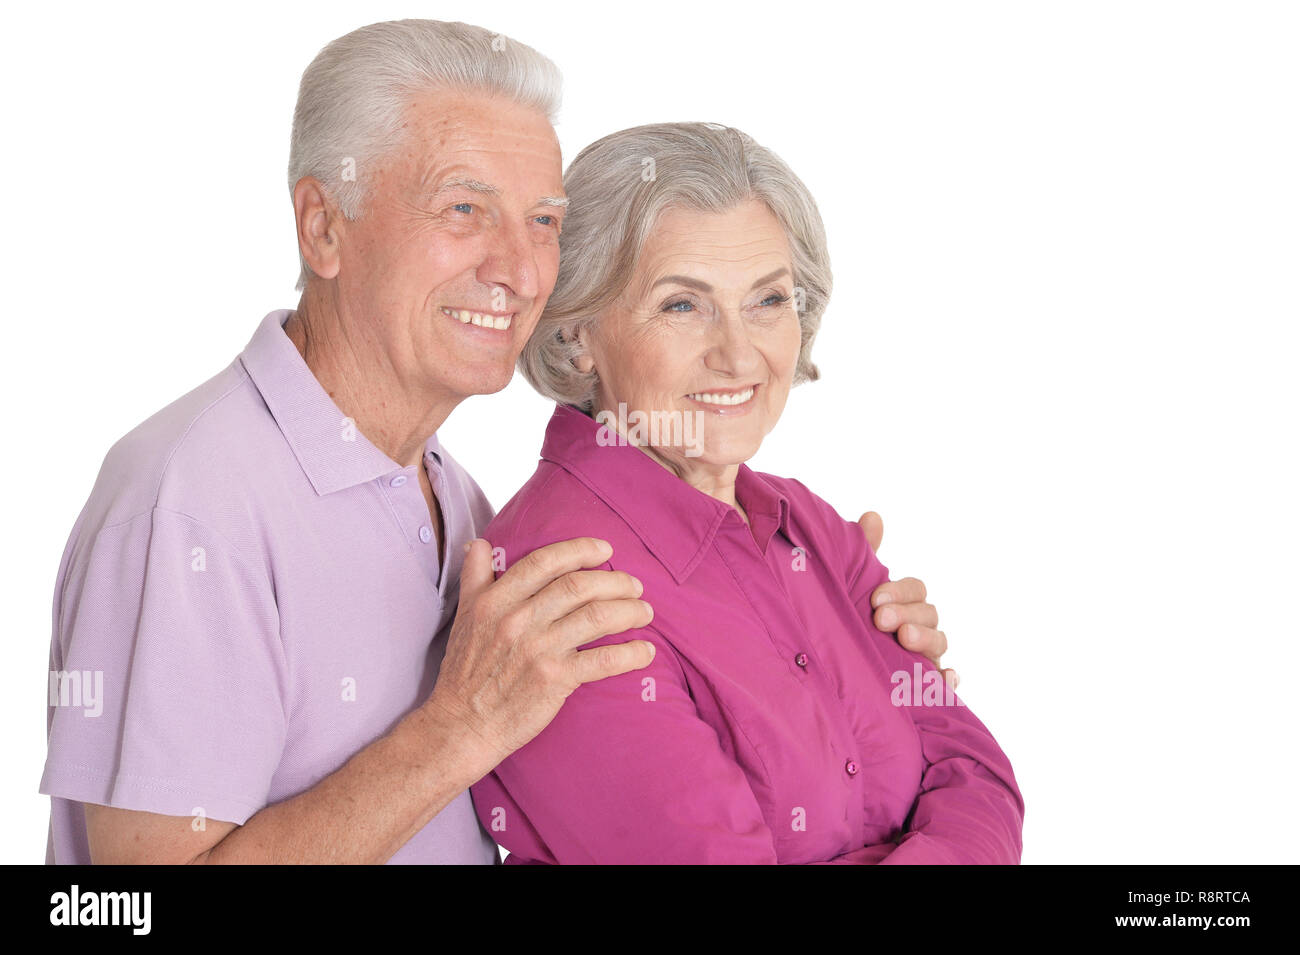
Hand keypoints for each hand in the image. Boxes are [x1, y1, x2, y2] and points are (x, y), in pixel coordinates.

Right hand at [426, 537, 655, 765]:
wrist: (462, 725)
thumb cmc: (464, 672)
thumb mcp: (463, 616)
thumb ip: (474, 576)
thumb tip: (479, 542)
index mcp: (496, 600)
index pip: (545, 562)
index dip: (581, 550)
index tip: (605, 549)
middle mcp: (518, 619)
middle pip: (579, 586)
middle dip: (616, 582)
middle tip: (635, 586)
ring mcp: (538, 649)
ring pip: (597, 617)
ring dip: (629, 611)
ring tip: (645, 612)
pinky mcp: (555, 679)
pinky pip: (604, 659)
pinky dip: (631, 653)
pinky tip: (646, 651)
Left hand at [858, 512, 957, 691]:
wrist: (834, 660)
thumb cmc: (850, 615)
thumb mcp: (853, 585)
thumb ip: (864, 554)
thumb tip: (872, 516)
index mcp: (904, 600)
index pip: (915, 589)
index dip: (899, 591)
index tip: (875, 598)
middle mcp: (919, 625)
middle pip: (929, 614)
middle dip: (908, 614)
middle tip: (881, 619)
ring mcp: (925, 654)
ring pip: (939, 643)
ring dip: (926, 640)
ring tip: (905, 639)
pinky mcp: (925, 684)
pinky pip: (945, 684)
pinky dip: (949, 680)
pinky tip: (946, 679)